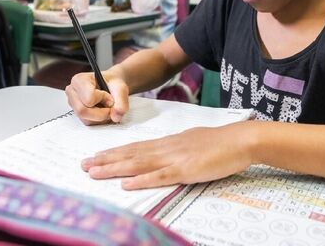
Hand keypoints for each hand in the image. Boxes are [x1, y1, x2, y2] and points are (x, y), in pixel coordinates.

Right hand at [65, 72, 128, 124]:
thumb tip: (116, 116)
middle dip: (101, 113)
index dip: (103, 99)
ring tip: (106, 107)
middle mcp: (72, 92)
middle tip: (110, 106)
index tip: (109, 96)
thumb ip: (121, 101)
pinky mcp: (76, 114)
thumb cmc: (112, 83)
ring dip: (101, 117)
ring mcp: (73, 104)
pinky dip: (98, 120)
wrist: (111, 86)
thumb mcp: (121, 88)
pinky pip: (87, 123)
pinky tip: (101, 111)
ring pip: (86, 119)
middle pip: (83, 111)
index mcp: (79, 80)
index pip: (89, 98)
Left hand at [81, 122, 253, 189]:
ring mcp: (175, 158)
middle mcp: (167, 148)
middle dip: (106, 160)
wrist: (241, 139)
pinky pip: (159, 177)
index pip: (136, 147)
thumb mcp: (193, 141)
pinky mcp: (185, 170)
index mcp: (169, 142)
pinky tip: (126, 184)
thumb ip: (177, 147)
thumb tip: (165, 152)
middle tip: (83, 164)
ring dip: (114, 168)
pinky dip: (141, 180)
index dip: (115, 151)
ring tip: (94, 172)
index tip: (96, 155)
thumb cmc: (221, 142)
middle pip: (131, 154)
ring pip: (138, 164)